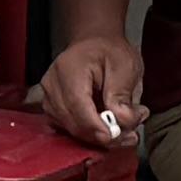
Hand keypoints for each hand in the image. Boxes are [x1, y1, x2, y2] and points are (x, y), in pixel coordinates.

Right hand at [36, 32, 146, 148]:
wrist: (94, 44)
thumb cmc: (109, 52)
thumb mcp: (125, 65)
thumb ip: (122, 94)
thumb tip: (123, 121)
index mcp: (69, 68)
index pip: (76, 104)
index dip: (94, 125)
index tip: (114, 136)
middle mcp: (52, 85)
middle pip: (73, 122)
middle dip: (103, 135)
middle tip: (131, 134)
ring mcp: (48, 98)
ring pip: (72, 130)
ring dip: (99, 136)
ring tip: (125, 128)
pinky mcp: (52, 109)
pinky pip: (69, 130)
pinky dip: (91, 134)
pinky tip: (108, 128)